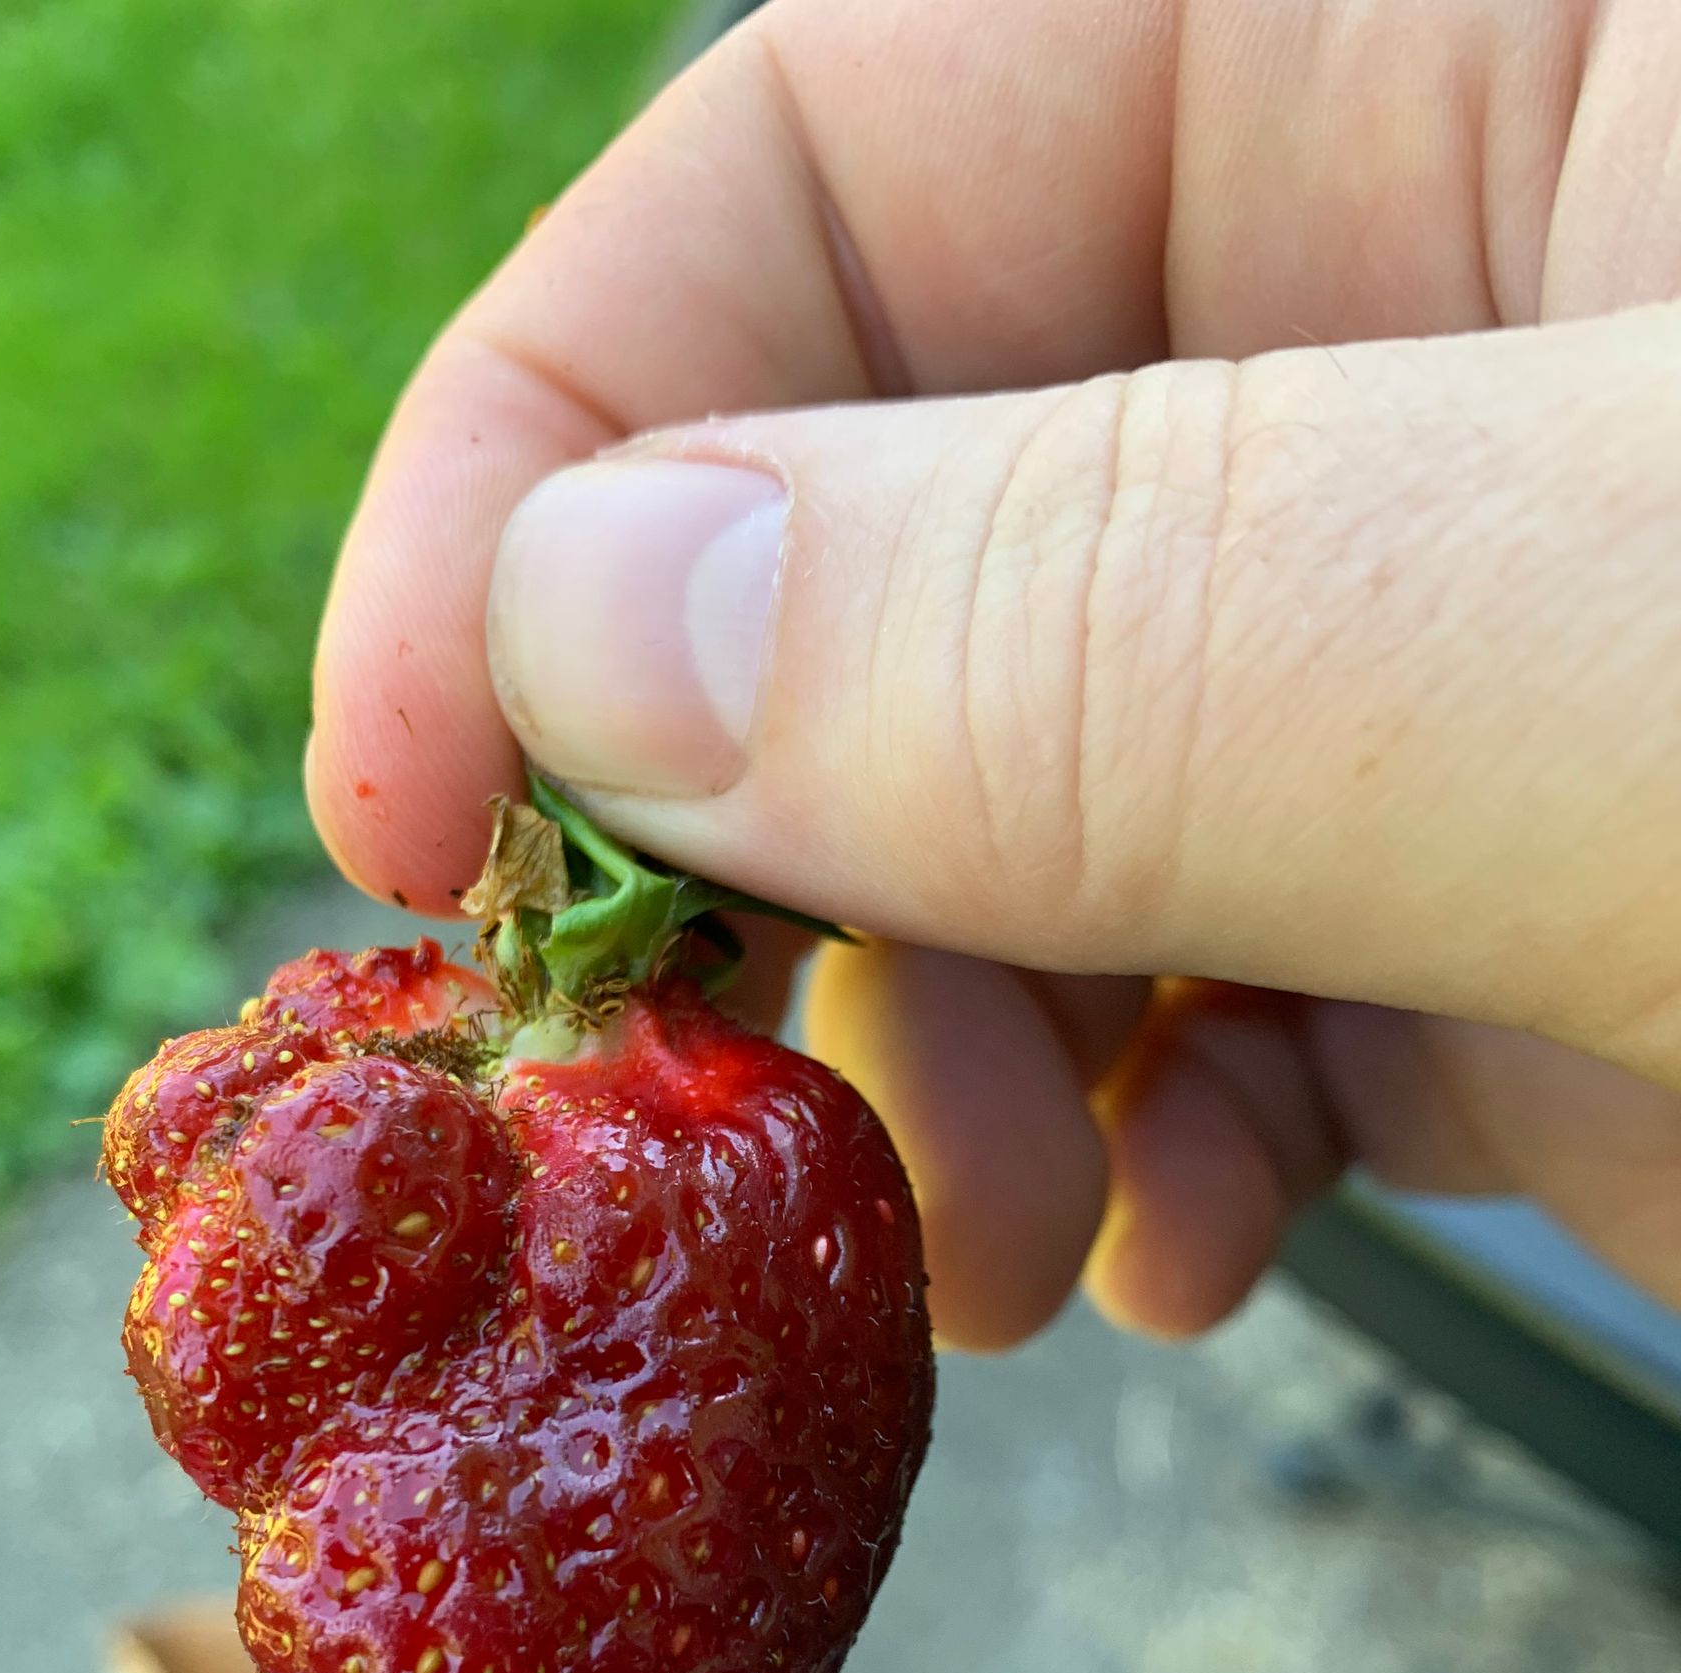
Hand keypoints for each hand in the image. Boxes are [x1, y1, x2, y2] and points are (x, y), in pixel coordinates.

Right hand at [307, 0, 1680, 1347]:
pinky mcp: (1529, 894)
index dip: (552, 458)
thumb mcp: (1629, 649)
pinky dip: (1137, 1153)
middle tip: (703, 1101)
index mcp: (1461, 43)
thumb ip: (1108, 624)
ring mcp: (1468, 632)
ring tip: (975, 1241)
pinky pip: (1231, 998)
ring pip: (1024, 805)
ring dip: (923, 1056)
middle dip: (754, 849)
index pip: (840, 151)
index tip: (414, 803)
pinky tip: (1165, 1250)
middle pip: (890, 526)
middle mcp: (1429, 322)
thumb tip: (580, 641)